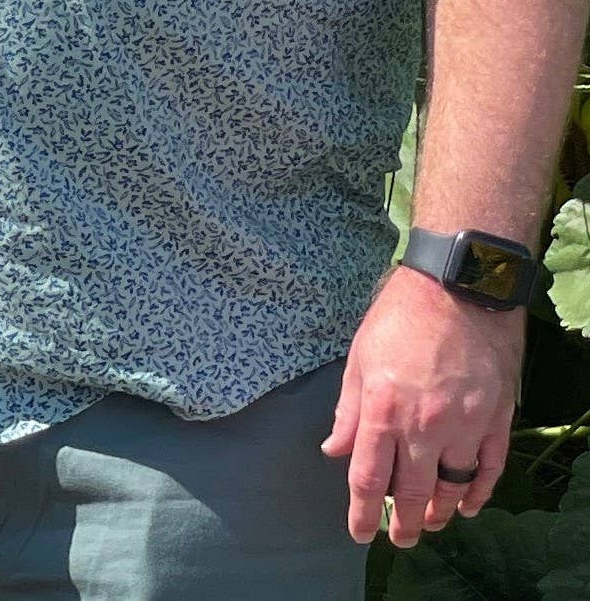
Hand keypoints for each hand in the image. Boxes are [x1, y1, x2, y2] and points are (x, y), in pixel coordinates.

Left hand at [324, 263, 523, 544]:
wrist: (458, 290)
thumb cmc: (400, 318)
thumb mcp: (360, 358)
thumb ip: (349, 410)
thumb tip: (334, 450)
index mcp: (383, 409)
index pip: (370, 477)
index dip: (363, 512)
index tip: (360, 533)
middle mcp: (425, 426)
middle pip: (414, 492)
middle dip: (405, 523)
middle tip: (400, 539)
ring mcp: (466, 427)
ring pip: (454, 488)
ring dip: (442, 512)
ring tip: (432, 523)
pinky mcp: (496, 421)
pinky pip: (489, 471)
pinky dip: (479, 494)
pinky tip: (470, 506)